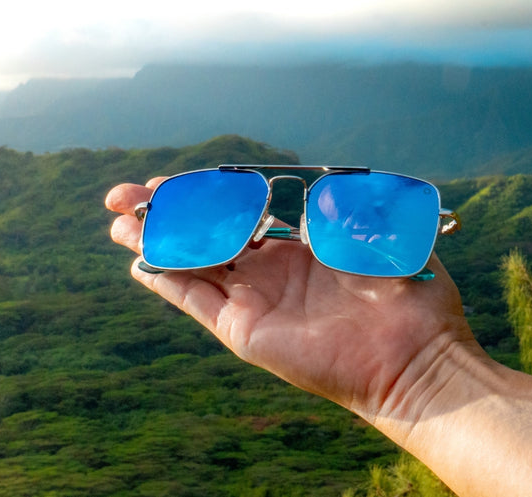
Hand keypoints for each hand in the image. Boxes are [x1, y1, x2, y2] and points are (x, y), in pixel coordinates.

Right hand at [105, 179, 479, 417]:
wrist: (415, 354)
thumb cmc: (406, 290)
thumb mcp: (376, 227)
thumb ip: (339, 201)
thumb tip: (306, 183)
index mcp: (299, 245)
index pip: (237, 211)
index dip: (202, 192)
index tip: (173, 178)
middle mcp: (270, 271)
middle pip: (204, 233)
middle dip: (163, 211)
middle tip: (122, 194)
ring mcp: (254, 300)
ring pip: (191, 261)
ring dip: (153, 238)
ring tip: (116, 219)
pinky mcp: (243, 329)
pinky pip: (195, 299)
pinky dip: (166, 278)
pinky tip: (138, 259)